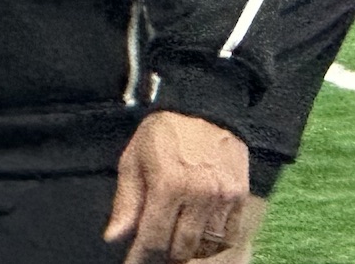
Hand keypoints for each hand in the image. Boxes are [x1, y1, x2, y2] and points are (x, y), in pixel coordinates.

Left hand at [106, 111, 248, 262]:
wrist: (206, 106)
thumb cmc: (164, 132)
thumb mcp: (134, 158)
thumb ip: (126, 200)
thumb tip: (114, 237)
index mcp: (168, 184)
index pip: (153, 239)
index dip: (140, 257)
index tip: (134, 262)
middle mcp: (198, 193)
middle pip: (181, 248)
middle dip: (165, 253)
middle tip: (157, 246)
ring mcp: (223, 195)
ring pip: (206, 245)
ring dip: (190, 249)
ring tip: (178, 239)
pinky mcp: (240, 194)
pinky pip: (229, 234)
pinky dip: (214, 242)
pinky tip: (201, 234)